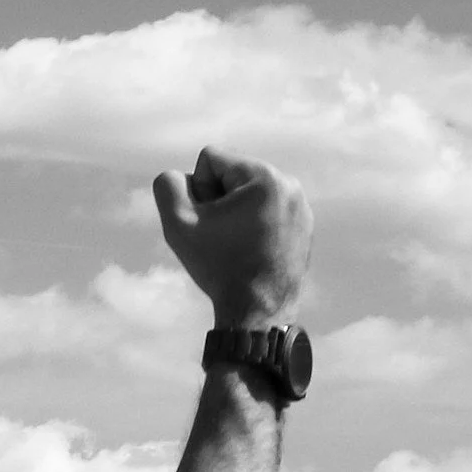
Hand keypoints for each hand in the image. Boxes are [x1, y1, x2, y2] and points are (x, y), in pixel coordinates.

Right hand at [152, 150, 309, 327]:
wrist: (258, 312)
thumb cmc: (219, 267)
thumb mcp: (178, 224)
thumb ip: (167, 186)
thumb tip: (179, 177)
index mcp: (265, 177)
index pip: (211, 159)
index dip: (198, 191)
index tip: (210, 223)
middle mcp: (289, 185)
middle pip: (232, 174)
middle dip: (218, 200)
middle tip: (222, 237)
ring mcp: (301, 206)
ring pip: (249, 193)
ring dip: (234, 212)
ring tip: (237, 245)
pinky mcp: (304, 225)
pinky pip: (267, 210)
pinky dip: (253, 225)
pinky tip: (251, 251)